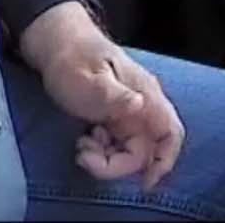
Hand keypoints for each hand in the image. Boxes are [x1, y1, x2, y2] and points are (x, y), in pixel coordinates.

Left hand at [20, 2, 183, 190]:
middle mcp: (141, 107)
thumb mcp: (88, 77)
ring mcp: (127, 114)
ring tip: (82, 146)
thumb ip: (112, 94)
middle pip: (144, 150)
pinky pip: (114, 145)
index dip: (164, 161)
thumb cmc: (72, 56)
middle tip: (86, 158)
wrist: (54, 42)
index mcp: (144, 95)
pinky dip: (100, 151)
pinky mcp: (111, 118)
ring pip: (128, 150)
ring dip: (106, 158)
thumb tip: (139, 105)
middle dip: (117, 163)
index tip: (146, 182)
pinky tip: (83, 140)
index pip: (169, 133)